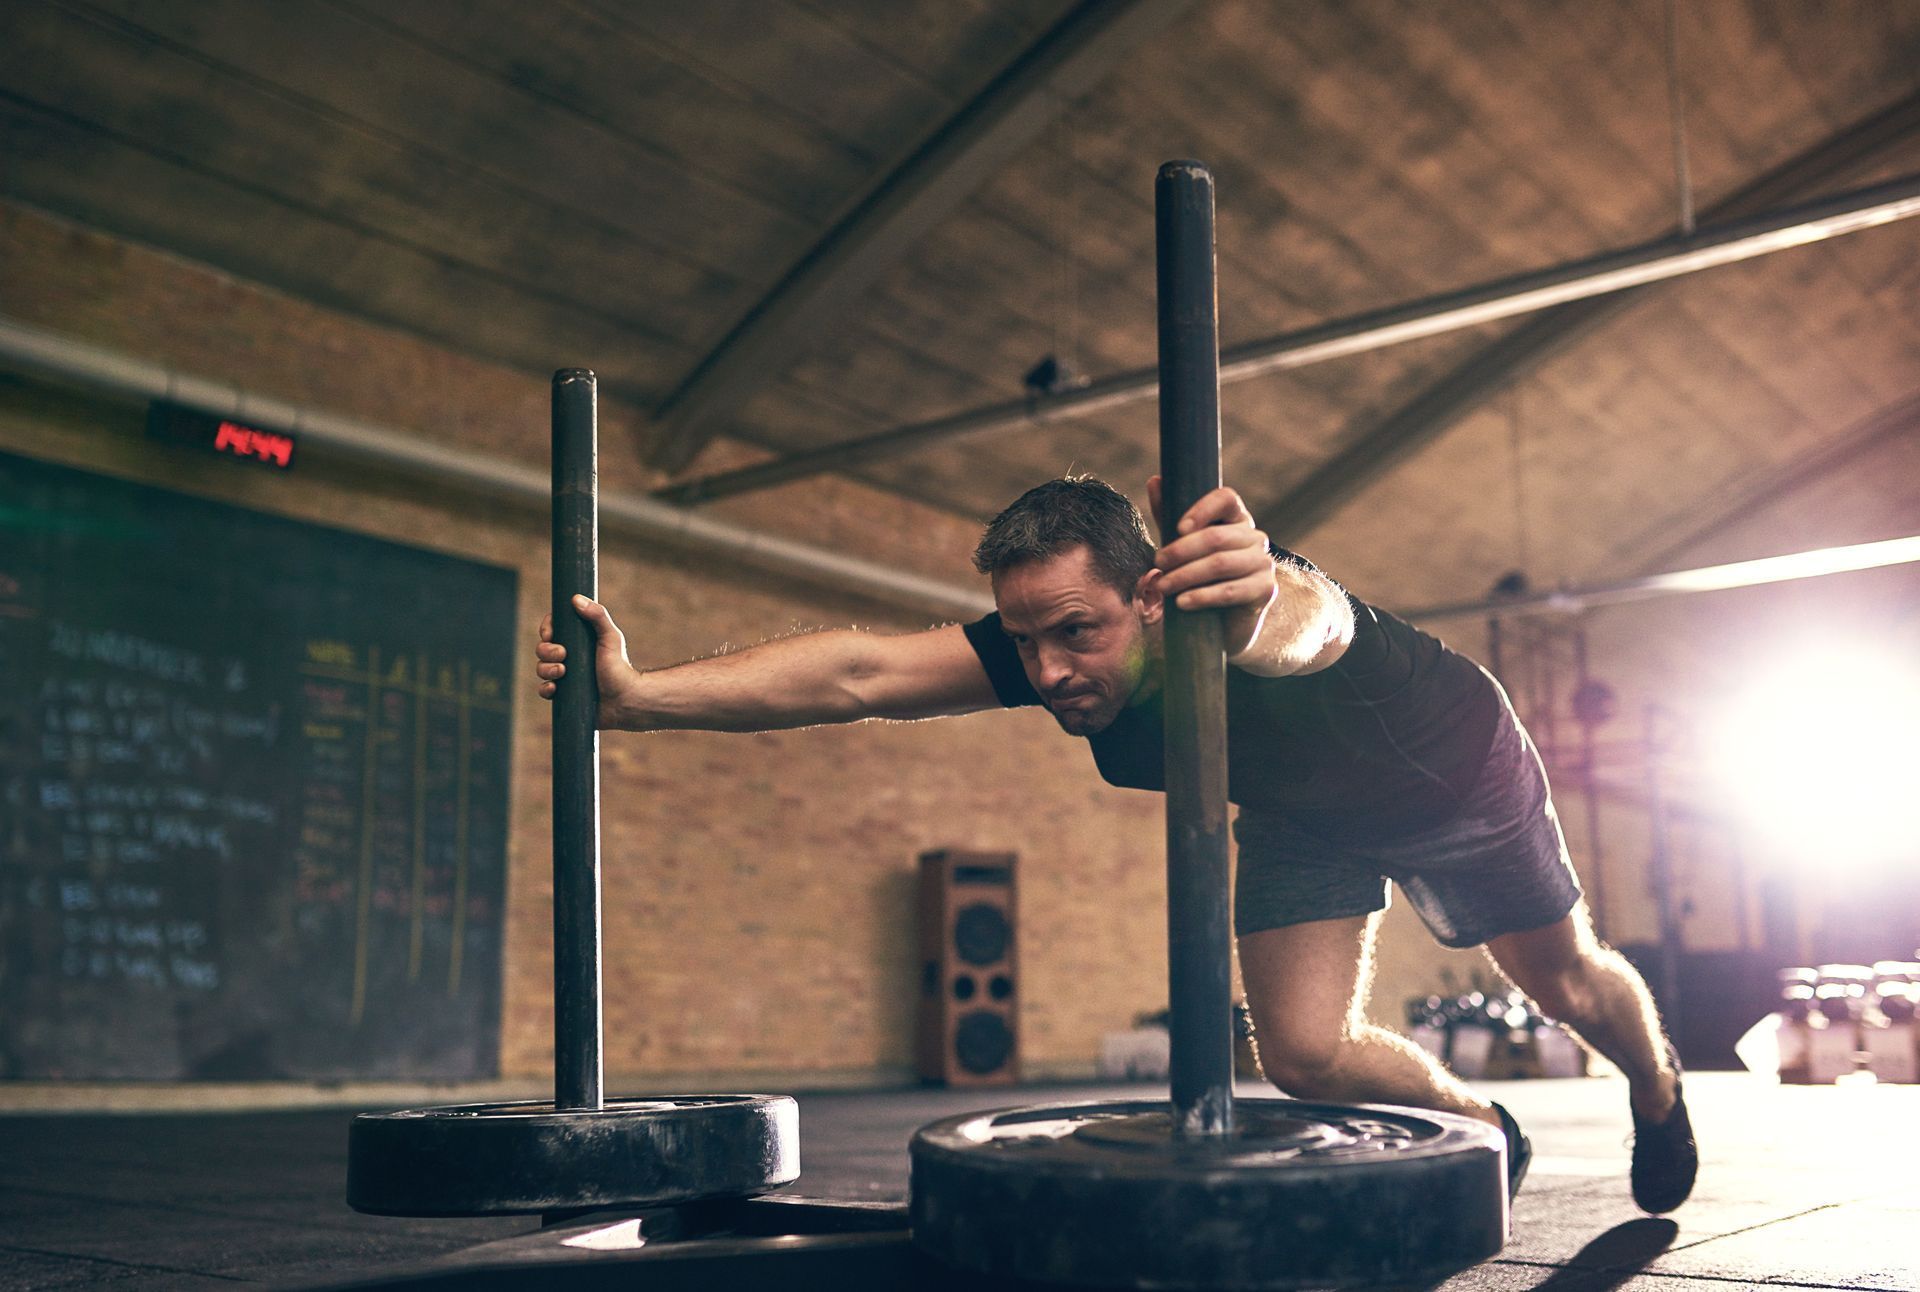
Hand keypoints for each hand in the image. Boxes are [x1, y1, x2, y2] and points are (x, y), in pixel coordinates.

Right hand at [533, 595, 644, 728]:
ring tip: (562, 671)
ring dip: (546, 669)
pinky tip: (555, 687)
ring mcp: (565, 676)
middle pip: (542, 648)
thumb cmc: (620, 667)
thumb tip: (576, 599)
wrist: (625, 700)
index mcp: (578, 641)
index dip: (547, 629)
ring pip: (541, 668)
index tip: (550, 633)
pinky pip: (544, 690)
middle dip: (546, 651)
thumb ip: (598, 616)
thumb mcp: (611, 638)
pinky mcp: (563, 695)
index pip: (553, 629)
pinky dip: (546, 688)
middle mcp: (569, 657)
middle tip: (563, 655)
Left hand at [1146, 475, 1276, 657]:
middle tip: (1157, 563)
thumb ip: (1170, 515)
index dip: (1202, 508)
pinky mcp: (1266, 590)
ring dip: (1185, 575)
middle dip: (1180, 550)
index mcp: (1236, 520)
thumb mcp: (1182, 546)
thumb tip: (1156, 480)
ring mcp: (1264, 563)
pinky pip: (1231, 591)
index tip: (1178, 528)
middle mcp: (1255, 537)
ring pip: (1220, 563)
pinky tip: (1182, 603)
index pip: (1226, 498)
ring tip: (1163, 587)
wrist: (1224, 625)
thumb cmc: (1201, 579)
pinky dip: (1202, 596)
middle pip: (1216, 536)